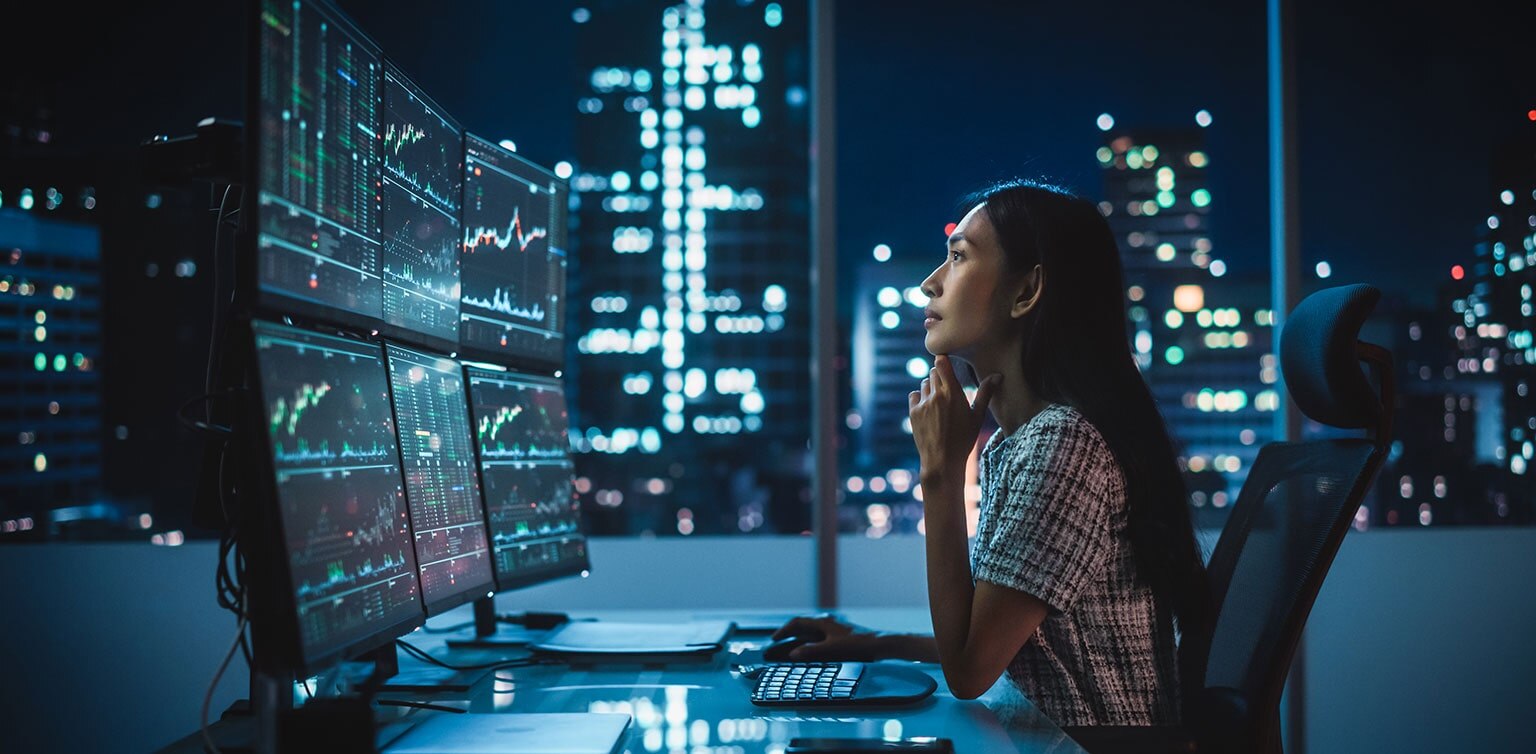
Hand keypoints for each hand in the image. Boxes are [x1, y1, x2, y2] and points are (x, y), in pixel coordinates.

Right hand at [770, 615, 887, 661]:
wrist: (881, 645)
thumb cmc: (858, 645)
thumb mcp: (832, 650)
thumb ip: (811, 651)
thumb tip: (792, 654)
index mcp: (823, 622)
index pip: (797, 623)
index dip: (783, 632)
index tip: (773, 640)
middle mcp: (827, 624)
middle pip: (801, 630)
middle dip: (787, 639)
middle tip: (773, 649)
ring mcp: (833, 631)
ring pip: (809, 636)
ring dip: (797, 644)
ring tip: (786, 654)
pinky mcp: (840, 639)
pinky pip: (818, 641)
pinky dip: (808, 648)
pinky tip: (807, 656)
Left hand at [909, 355, 999, 483]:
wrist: (942, 461)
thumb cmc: (964, 439)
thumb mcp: (977, 416)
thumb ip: (986, 393)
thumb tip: (998, 375)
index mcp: (952, 393)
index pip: (941, 363)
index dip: (943, 360)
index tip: (947, 361)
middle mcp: (936, 395)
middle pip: (932, 372)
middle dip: (940, 375)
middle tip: (948, 387)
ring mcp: (923, 404)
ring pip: (924, 383)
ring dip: (931, 387)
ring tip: (940, 401)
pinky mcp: (913, 412)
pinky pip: (914, 395)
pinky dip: (920, 397)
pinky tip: (929, 407)